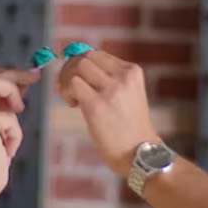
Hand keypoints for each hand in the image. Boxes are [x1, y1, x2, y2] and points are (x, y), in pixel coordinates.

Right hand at [0, 68, 41, 207]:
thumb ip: (1, 108)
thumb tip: (20, 88)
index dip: (5, 77)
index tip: (25, 78)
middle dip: (14, 75)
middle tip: (34, 76)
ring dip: (13, 110)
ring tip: (10, 135)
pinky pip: (10, 118)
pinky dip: (14, 136)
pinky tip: (6, 152)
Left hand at [56, 49, 160, 176]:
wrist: (139, 153)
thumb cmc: (130, 127)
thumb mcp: (128, 94)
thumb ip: (110, 79)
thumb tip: (77, 66)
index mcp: (133, 71)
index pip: (98, 54)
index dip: (81, 63)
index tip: (77, 79)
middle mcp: (123, 77)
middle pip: (86, 57)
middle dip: (70, 69)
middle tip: (69, 88)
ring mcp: (111, 90)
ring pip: (78, 67)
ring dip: (67, 80)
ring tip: (73, 98)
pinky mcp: (97, 105)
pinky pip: (73, 84)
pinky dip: (67, 92)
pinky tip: (74, 105)